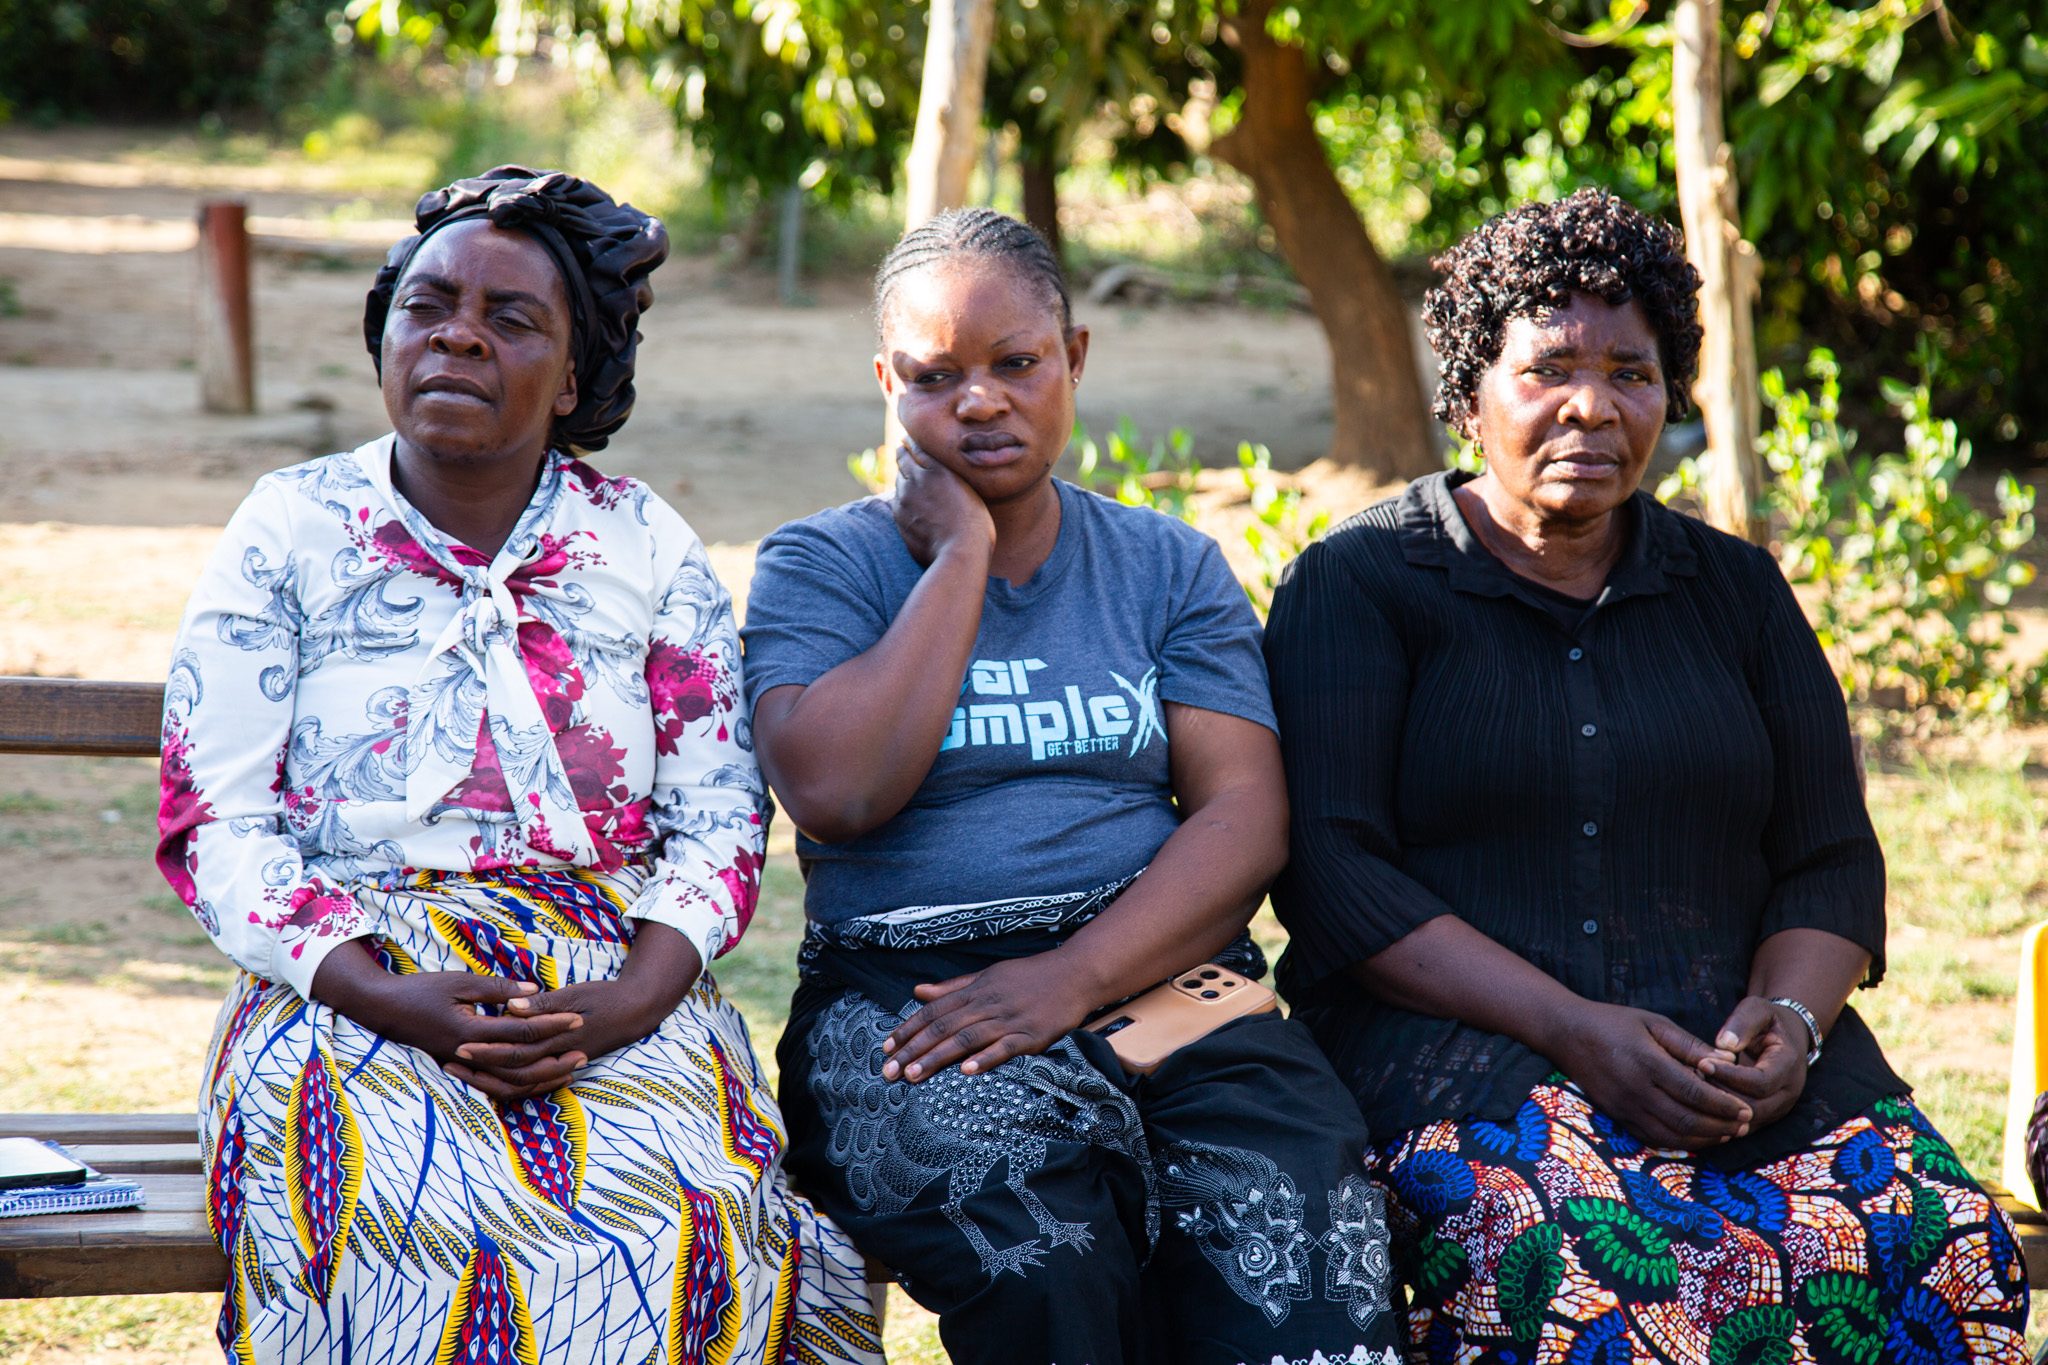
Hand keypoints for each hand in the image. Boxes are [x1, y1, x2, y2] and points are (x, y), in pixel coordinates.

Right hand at [312, 950, 585, 1103]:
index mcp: (469, 1032)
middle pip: (520, 1066)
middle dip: (555, 1059)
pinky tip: (538, 1077)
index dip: (552, 1025)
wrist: (382, 1009)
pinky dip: (519, 1085)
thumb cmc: (420, 990)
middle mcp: (468, 1056)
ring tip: (569, 1069)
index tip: (578, 1019)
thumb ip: (497, 989)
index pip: (521, 1031)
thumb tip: (534, 991)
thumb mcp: (460, 982)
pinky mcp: (459, 1070)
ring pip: (509, 1084)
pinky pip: (494, 1086)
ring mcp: (462, 1067)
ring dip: (541, 1078)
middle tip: (584, 1050)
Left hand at [455, 924, 702, 1102]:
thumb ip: (543, 1004)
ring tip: (464, 1070)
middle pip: (513, 1072)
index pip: (516, 1050)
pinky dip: (511, 1084)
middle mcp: (558, 1057)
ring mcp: (562, 1064)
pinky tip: (493, 1077)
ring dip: (491, 1078)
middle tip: (451, 1060)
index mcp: (558, 1037)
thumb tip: (511, 1007)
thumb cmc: (605, 997)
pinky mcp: (564, 1065)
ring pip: (522, 1084)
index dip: (486, 1050)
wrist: (637, 1011)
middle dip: (481, 1068)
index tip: (459, 1044)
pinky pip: (533, 1084)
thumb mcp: (575, 993)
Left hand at [882, 953, 1095, 1081]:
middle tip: (888, 1072)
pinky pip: (1004, 1048)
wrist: (1074, 974)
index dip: (908, 1030)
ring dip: (938, 1058)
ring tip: (914, 1076)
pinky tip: (967, 1072)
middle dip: (913, 1050)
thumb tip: (917, 992)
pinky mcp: (1031, 1035)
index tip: (886, 1049)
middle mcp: (987, 1003)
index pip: (933, 1011)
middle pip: (943, 1028)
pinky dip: (985, 1059)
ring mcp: (1009, 1020)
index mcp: (975, 990)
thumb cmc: (1028, 978)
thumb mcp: (987, 977)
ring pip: (966, 1039)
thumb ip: (952, 988)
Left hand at [892, 440, 994, 567]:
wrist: (961, 551)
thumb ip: (948, 474)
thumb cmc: (974, 521)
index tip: (911, 439)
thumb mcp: (967, 489)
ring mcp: (904, 499)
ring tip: (909, 475)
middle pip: (902, 459)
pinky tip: (910, 498)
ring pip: (899, 479)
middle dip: (904, 454)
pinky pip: (897, 500)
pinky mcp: (899, 516)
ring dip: (903, 475)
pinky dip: (903, 495)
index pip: (915, 446)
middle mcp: (916, 479)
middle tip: (905, 450)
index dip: (912, 442)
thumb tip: (935, 467)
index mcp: (935, 468)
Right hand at [1550, 1002, 1754, 1149]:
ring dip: (1705, 1139)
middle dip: (1722, 1127)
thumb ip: (1690, 1044)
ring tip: (1728, 1133)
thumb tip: (1728, 1062)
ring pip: (1672, 1136)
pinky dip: (1680, 1143)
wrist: (1566, 1034)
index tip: (1747, 1109)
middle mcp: (1635, 1090)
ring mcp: (1624, 1107)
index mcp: (1647, 1062)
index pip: (1695, 1093)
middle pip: (1687, 1120)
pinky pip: (1653, 1138)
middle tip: (1746, 1125)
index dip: (1725, 1105)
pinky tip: (1698, 1137)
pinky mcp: (1617, 1116)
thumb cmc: (1614, 1022)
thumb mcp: (1654, 1022)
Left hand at [1696, 996, 1808, 1130]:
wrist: (1785, 1039)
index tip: (1703, 1062)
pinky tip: (1699, 1098)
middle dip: (1720, 1095)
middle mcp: (1787, 1093)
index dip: (1730, 1076)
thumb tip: (1724, 1044)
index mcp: (1789, 1066)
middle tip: (1693, 1077)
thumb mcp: (1758, 1010)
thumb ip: (1743, 1022)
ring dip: (1717, 1108)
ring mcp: (1777, 1109)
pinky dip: (1718, 1117)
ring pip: (1745, 1122)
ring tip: (1694, 1085)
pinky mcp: (1764, 1117)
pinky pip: (1740, 1126)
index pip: (1760, 1083)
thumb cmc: (1767, 1021)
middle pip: (1753, 1108)